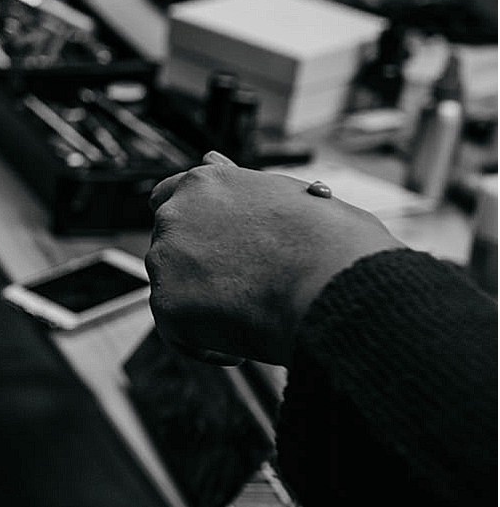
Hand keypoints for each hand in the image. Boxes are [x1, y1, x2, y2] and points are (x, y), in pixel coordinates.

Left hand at [145, 152, 402, 366]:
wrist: (339, 284)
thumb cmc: (334, 241)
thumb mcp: (290, 193)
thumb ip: (241, 184)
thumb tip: (209, 158)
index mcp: (205, 182)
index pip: (170, 198)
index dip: (192, 225)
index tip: (212, 246)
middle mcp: (176, 214)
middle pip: (171, 245)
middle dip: (199, 266)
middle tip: (246, 287)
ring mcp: (167, 258)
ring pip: (173, 287)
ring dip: (203, 303)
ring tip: (255, 315)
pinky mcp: (168, 305)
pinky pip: (178, 332)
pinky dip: (205, 342)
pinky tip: (241, 348)